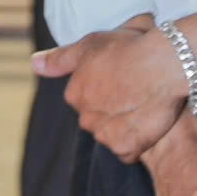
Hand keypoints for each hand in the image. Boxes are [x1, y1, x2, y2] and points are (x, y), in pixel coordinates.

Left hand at [32, 23, 188, 162]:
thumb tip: (34, 64)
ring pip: (110, 134)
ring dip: (123, 125)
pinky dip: (135, 140)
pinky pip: (127, 150)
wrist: (162, 65)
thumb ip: (60, 59)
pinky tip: (146, 122)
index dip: (104, 86)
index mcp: (75, 94)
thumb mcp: (89, 45)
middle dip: (110, 108)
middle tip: (133, 90)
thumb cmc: (128, 48)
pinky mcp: (126, 148)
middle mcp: (85, 118)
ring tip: (143, 104)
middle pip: (96, 118)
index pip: (84, 97)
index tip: (120, 76)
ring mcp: (105, 135)